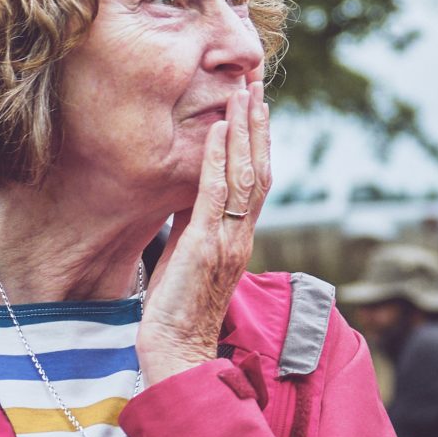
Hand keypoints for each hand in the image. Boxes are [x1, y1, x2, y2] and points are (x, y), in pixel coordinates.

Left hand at [138, 78, 268, 384]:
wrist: (178, 350)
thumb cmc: (178, 311)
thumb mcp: (188, 255)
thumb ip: (195, 223)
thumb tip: (190, 189)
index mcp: (240, 237)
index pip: (257, 181)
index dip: (258, 142)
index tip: (256, 107)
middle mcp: (243, 234)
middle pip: (260, 169)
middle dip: (258, 126)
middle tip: (256, 86)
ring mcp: (229, 239)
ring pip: (246, 175)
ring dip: (244, 131)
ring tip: (244, 94)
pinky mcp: (207, 246)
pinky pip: (216, 194)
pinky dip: (219, 158)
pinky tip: (218, 129)